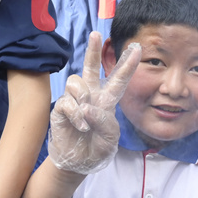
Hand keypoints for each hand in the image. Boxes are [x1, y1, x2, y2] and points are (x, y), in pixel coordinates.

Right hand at [48, 32, 138, 174]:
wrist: (79, 162)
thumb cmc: (98, 147)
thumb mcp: (110, 137)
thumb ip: (104, 121)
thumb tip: (85, 107)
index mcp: (107, 100)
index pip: (118, 79)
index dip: (127, 65)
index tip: (137, 48)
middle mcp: (90, 95)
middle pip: (91, 67)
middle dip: (93, 51)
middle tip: (96, 35)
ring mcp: (74, 101)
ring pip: (75, 81)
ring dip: (82, 97)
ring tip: (85, 117)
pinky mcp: (60, 109)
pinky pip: (66, 101)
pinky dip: (74, 114)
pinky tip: (80, 126)